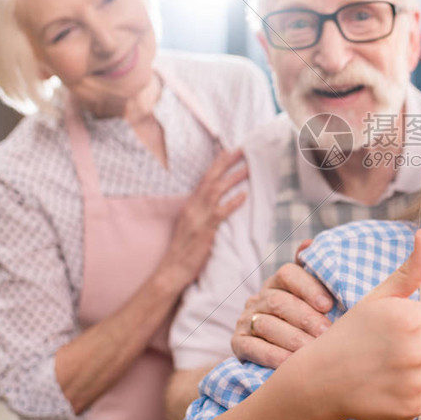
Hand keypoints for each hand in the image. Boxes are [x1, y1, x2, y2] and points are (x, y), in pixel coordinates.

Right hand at [159, 148, 248, 290]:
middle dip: (225, 162)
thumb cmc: (184, 250)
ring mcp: (198, 218)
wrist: (172, 270)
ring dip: (233, 177)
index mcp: (190, 205)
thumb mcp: (191, 225)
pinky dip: (233, 202)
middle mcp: (192, 207)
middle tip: (241, 149)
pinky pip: (220, 212)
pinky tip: (244, 196)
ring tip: (248, 168)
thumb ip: (202, 212)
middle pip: (210, 179)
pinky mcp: (204, 231)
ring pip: (216, 191)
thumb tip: (217, 202)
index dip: (217, 164)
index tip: (229, 151)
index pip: (204, 179)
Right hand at [232, 259, 333, 368]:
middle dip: (305, 317)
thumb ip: (313, 274)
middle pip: (279, 301)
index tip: (328, 305)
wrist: (277, 357)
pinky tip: (290, 364)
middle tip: (326, 332)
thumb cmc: (304, 323)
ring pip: (267, 324)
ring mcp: (246, 319)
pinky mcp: (237, 343)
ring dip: (292, 338)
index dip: (308, 287)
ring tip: (311, 350)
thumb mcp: (310, 299)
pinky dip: (272, 356)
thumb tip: (309, 244)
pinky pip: (252, 347)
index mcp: (278, 282)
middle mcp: (260, 298)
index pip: (288, 274)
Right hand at [286, 228, 420, 419]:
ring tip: (392, 364)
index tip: (405, 324)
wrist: (322, 379)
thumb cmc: (352, 332)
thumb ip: (410, 269)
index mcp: (412, 317)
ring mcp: (417, 380)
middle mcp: (418, 348)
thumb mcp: (379, 298)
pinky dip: (417, 390)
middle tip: (396, 345)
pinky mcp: (414, 406)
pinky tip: (391, 383)